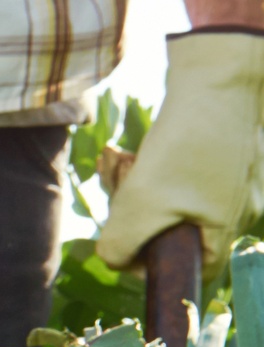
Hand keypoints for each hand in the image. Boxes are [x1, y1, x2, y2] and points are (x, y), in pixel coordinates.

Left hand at [99, 31, 263, 269]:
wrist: (220, 72)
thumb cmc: (186, 143)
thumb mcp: (140, 205)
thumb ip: (120, 247)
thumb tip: (114, 260)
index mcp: (228, 227)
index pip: (191, 270)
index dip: (151, 265)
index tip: (123, 241)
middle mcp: (238, 205)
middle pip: (170, 230)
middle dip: (130, 211)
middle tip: (114, 182)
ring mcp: (231, 177)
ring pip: (166, 198)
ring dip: (130, 184)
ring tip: (115, 159)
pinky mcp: (219, 152)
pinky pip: (174, 173)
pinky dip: (145, 165)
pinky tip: (121, 152)